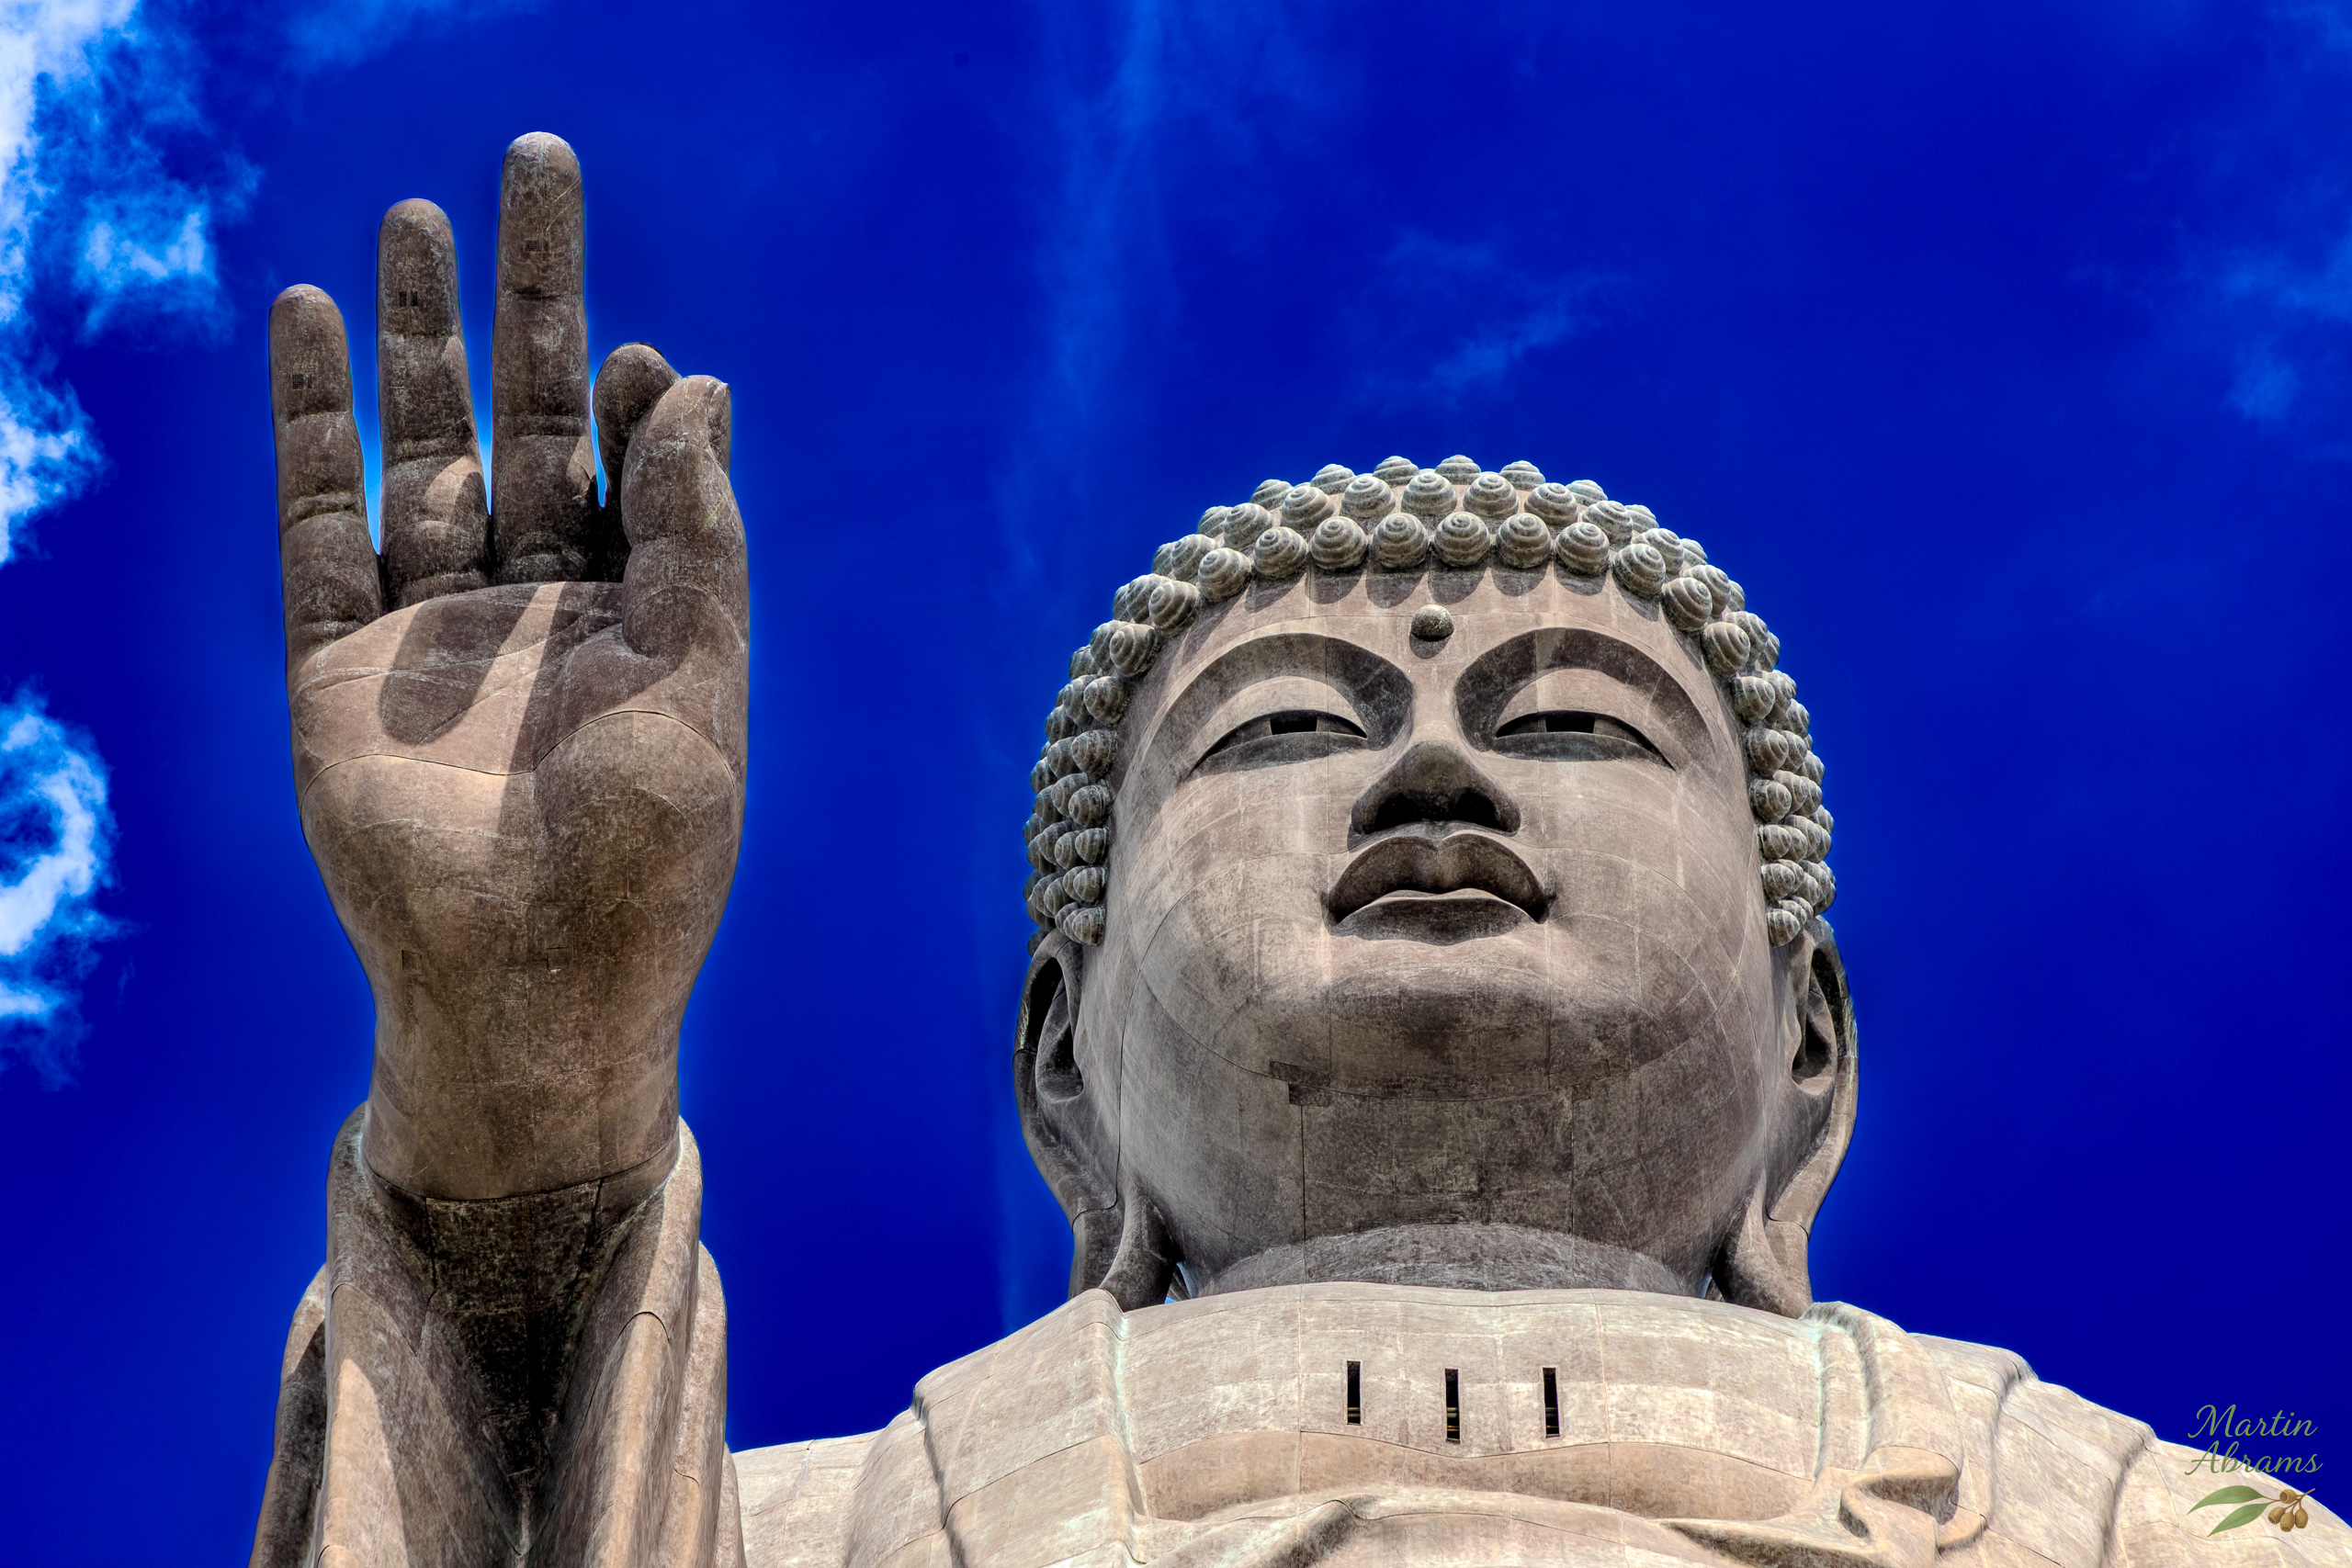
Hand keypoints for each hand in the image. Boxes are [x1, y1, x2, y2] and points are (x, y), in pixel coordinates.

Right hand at [267, 135, 747, 1201]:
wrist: (536, 988)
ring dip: (410, 338)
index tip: (644, 356)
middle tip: (533, 167)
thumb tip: (700, 383)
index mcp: (631, 618)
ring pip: (417, 446)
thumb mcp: (700, 677)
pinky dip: (309, 424)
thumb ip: (696, 534)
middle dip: (527, 301)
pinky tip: (304, 323)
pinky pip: (317, 518)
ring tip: (407, 220)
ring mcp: (428, 630)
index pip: (628, 470)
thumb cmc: (648, 856)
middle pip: (525, 417)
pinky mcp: (336, 663)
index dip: (635, 401)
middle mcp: (531, 610)